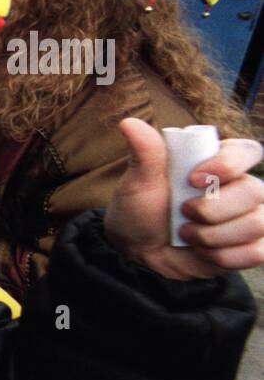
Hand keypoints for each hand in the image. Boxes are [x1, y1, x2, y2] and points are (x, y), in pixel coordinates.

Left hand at [103, 118, 263, 279]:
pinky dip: (222, 257)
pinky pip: (256, 253)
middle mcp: (243, 188)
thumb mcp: (138, 182)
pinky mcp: (251, 249)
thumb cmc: (140, 210)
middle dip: (211, 210)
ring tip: (186, 234)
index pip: (248, 151)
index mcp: (221, 162)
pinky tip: (201, 252)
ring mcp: (250, 218)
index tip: (192, 179)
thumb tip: (129, 123)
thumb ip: (145, 153)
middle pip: (254, 192)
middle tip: (182, 214)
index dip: (227, 165)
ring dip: (211, 236)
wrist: (137, 252)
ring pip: (256, 224)